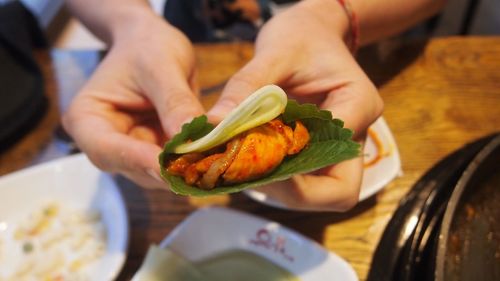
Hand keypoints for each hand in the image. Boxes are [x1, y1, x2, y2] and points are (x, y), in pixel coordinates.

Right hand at [63, 14, 204, 188]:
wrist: (152, 41)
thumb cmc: (147, 45)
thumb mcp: (161, 66)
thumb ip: (175, 103)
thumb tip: (194, 142)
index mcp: (88, 120)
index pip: (107, 149)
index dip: (138, 160)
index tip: (168, 166)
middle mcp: (106, 143)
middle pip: (133, 168)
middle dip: (168, 170)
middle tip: (203, 167)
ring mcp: (133, 150)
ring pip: (158, 173)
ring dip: (186, 170)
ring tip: (214, 162)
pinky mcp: (157, 152)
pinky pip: (175, 164)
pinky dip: (195, 163)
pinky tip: (216, 157)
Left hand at [208, 0, 382, 210]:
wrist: (310, 34)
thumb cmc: (299, 37)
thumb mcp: (274, 53)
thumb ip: (247, 88)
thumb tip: (214, 124)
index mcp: (359, 104)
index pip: (332, 151)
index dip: (292, 166)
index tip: (251, 156)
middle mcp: (356, 135)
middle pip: (338, 193)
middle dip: (292, 192)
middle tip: (247, 173)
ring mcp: (340, 149)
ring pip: (321, 194)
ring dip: (282, 190)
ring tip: (241, 168)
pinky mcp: (320, 154)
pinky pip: (305, 181)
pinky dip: (276, 179)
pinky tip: (246, 162)